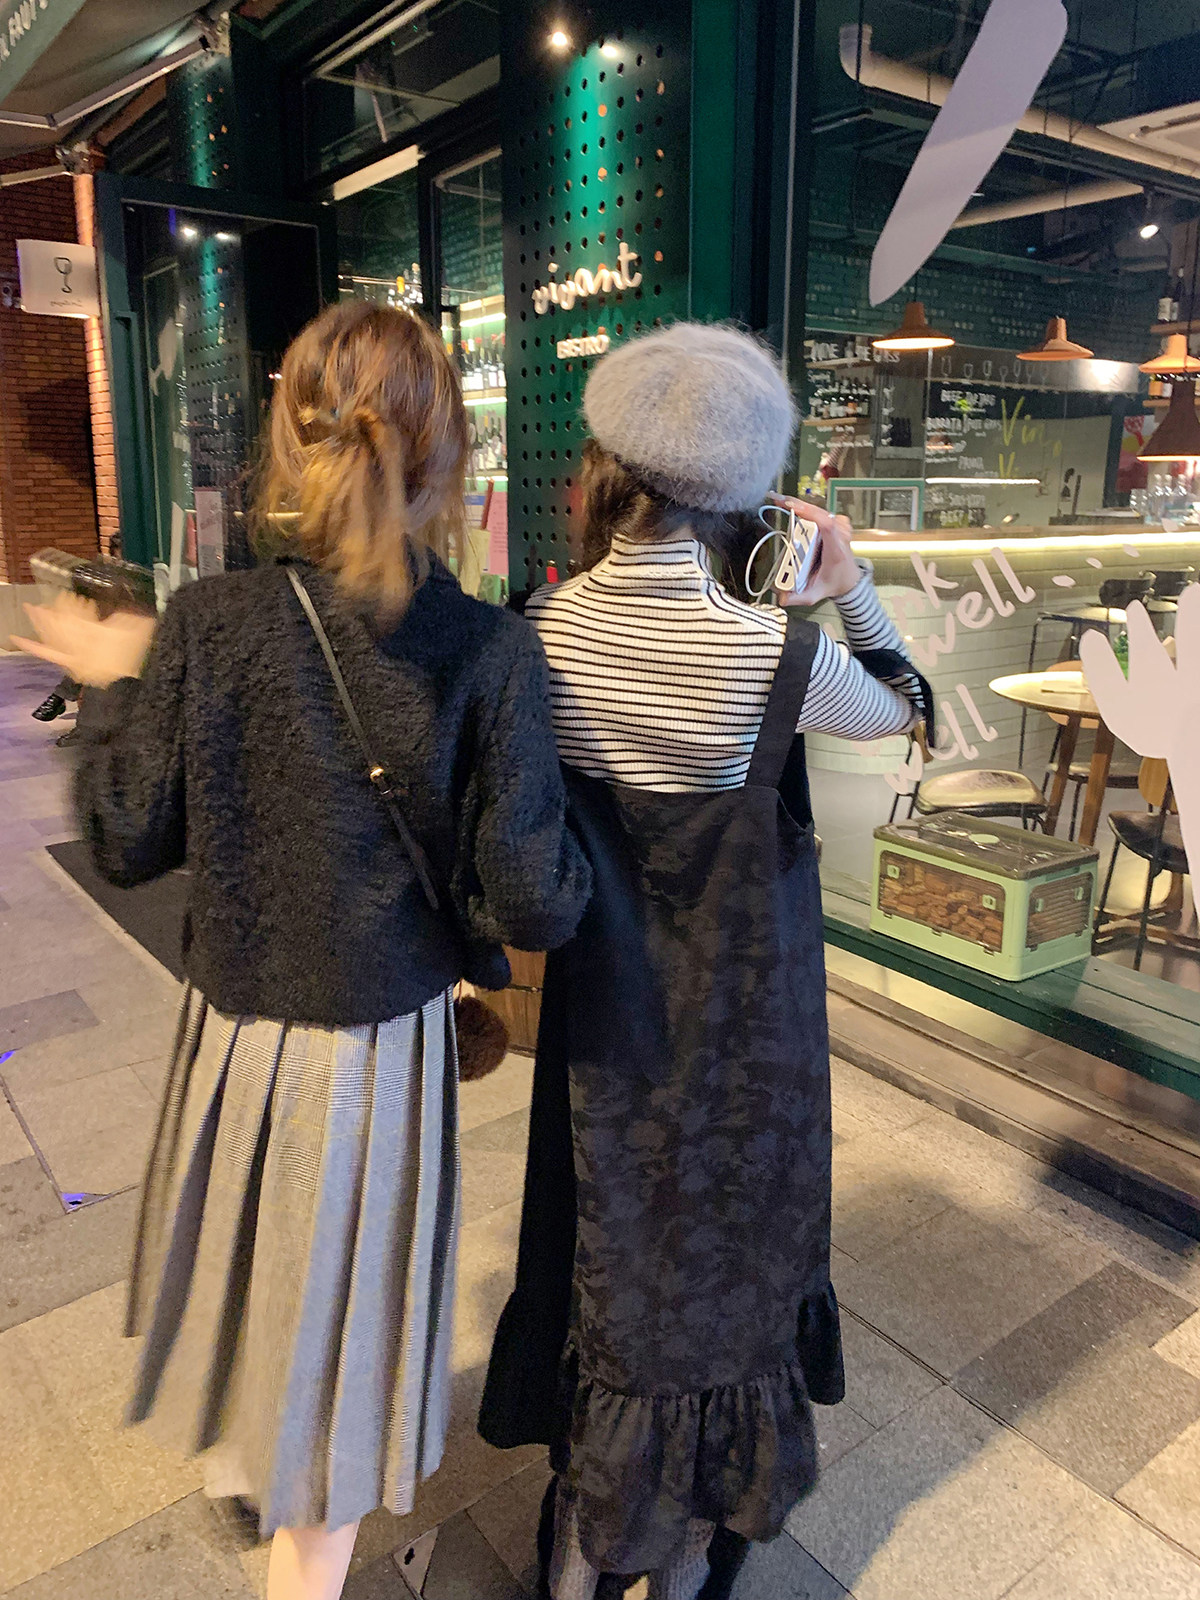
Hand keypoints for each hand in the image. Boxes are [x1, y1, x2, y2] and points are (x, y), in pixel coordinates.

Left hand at [16, 593, 156, 687]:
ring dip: (41, 621)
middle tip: (52, 600)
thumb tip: (138, 613)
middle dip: (57, 610)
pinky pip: (47, 653)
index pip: (79, 615)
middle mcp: (79, 640)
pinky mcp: (68, 662)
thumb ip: (135, 621)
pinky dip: (31, 646)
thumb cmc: (132, 662)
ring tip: (32, 609)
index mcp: (95, 631)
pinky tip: (17, 638)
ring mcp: (71, 652)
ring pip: (52, 633)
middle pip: (63, 621)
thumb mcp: (138, 635)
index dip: (73, 605)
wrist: (124, 688)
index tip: (73, 598)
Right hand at [767, 495, 861, 606]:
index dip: (810, 514)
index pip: (827, 525)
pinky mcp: (837, 525)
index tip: (793, 508)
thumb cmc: (833, 584)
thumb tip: (781, 596)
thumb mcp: (815, 594)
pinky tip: (796, 507)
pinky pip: (823, 512)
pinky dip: (809, 508)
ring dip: (801, 505)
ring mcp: (840, 529)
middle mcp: (839, 536)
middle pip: (821, 513)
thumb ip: (797, 598)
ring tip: (781, 500)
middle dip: (799, 505)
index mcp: (835, 550)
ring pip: (821, 511)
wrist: (850, 581)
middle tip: (778, 500)